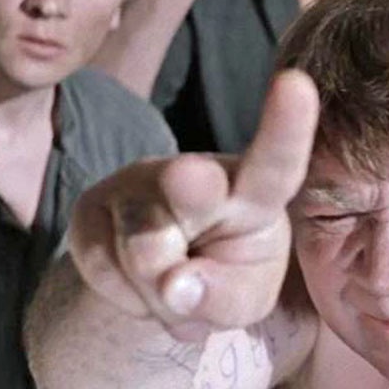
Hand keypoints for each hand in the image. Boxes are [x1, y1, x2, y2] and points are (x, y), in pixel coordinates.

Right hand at [68, 70, 319, 340]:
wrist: (162, 279)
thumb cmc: (225, 277)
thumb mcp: (244, 304)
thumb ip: (225, 300)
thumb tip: (173, 286)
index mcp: (255, 192)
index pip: (275, 165)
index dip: (287, 127)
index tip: (296, 85)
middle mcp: (199, 173)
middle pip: (192, 187)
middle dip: (192, 185)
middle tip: (194, 177)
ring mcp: (139, 185)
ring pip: (143, 252)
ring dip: (159, 296)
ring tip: (175, 292)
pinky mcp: (91, 207)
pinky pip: (103, 269)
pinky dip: (127, 299)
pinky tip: (141, 286)